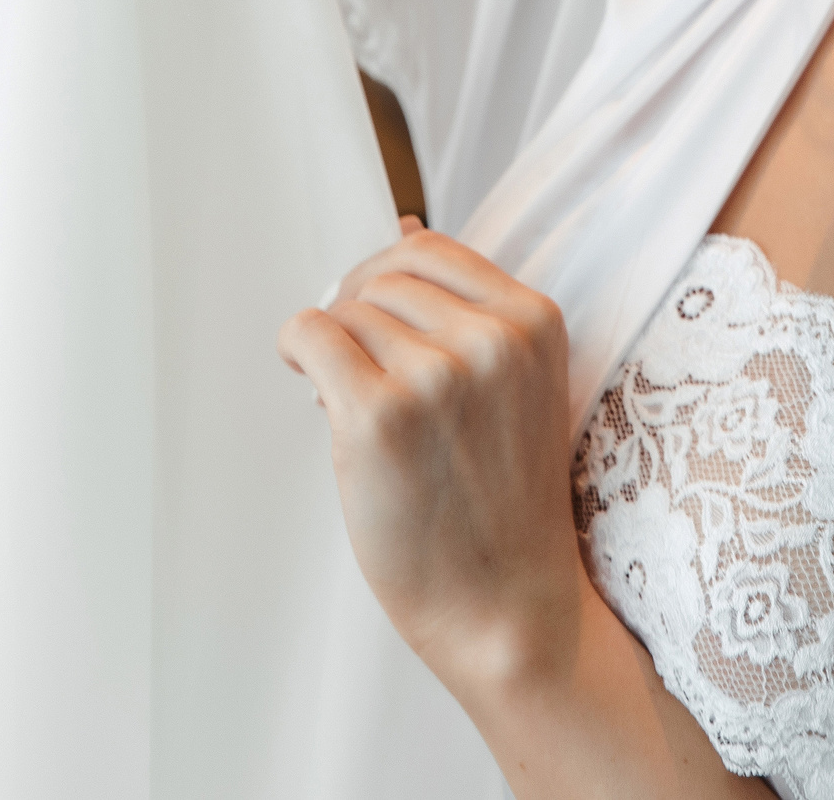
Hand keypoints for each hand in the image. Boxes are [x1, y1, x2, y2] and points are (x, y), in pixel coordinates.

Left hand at [278, 219, 587, 696]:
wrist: (503, 606)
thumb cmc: (502, 501)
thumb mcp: (514, 387)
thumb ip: (465, 308)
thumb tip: (402, 226)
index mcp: (535, 322)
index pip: (433, 251)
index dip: (387, 277)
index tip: (373, 314)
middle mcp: (492, 340)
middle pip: (384, 277)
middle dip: (359, 314)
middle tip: (356, 365)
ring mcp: (436, 375)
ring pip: (348, 311)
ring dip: (337, 348)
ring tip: (353, 399)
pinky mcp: (379, 414)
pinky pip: (311, 335)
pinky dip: (298, 350)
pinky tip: (308, 382)